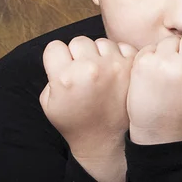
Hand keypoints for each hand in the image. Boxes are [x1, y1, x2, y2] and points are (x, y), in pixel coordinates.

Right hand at [39, 37, 136, 181]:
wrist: (107, 140)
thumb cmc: (76, 121)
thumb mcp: (49, 103)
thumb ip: (51, 74)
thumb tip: (63, 54)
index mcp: (65, 77)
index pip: (55, 47)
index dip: (58, 58)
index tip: (64, 69)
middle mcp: (90, 68)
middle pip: (78, 41)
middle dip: (78, 55)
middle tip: (83, 74)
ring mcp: (114, 66)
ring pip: (100, 42)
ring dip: (98, 54)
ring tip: (100, 75)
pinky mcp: (132, 65)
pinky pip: (120, 46)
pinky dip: (117, 56)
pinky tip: (114, 74)